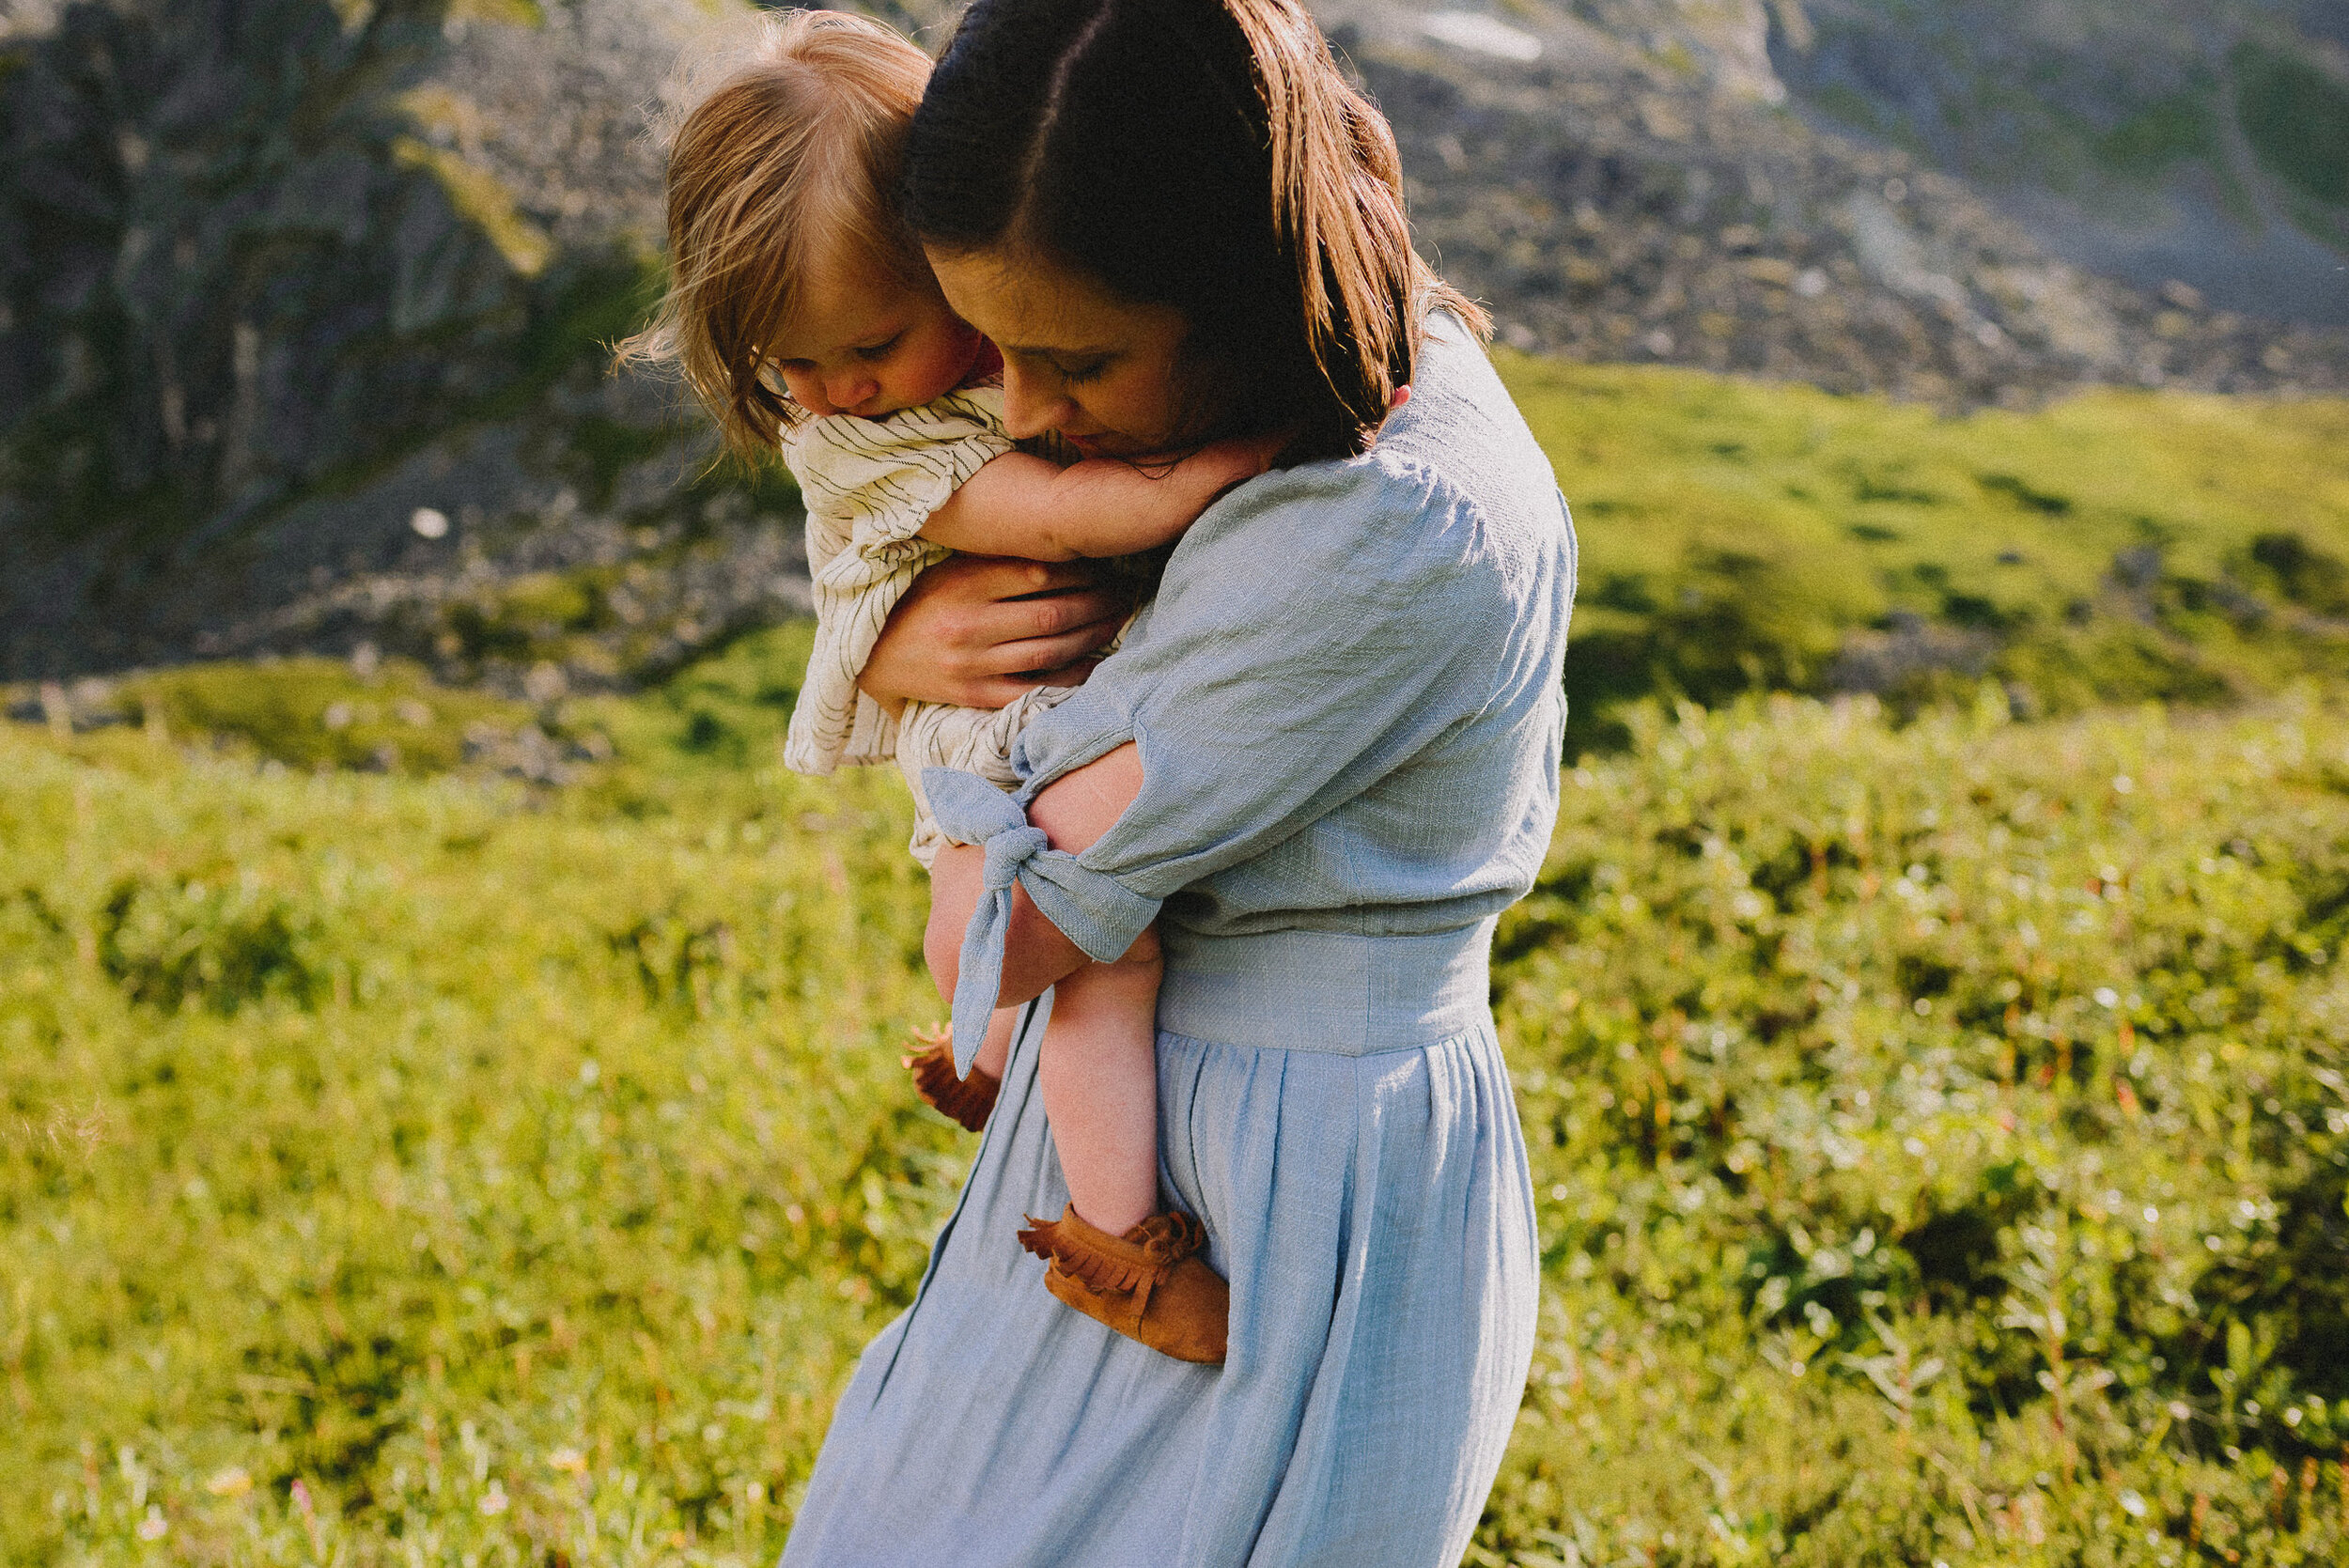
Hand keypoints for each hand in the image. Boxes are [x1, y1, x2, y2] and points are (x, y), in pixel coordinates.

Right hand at [858, 554, 1125, 713]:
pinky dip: (1069, 678)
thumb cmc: (923, 604)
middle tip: (1125, 596)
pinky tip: (1094, 665)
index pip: (1039, 573)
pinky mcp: (974, 696)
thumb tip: (1063, 551)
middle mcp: (969, 625)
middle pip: (1052, 613)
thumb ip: (998, 562)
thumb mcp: (951, 570)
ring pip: (1049, 650)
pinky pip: (1033, 688)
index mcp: (964, 584)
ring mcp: (972, 665)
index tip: (1105, 568)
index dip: (1082, 572)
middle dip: (1098, 604)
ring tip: (1116, 623)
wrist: (874, 656)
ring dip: (1092, 636)